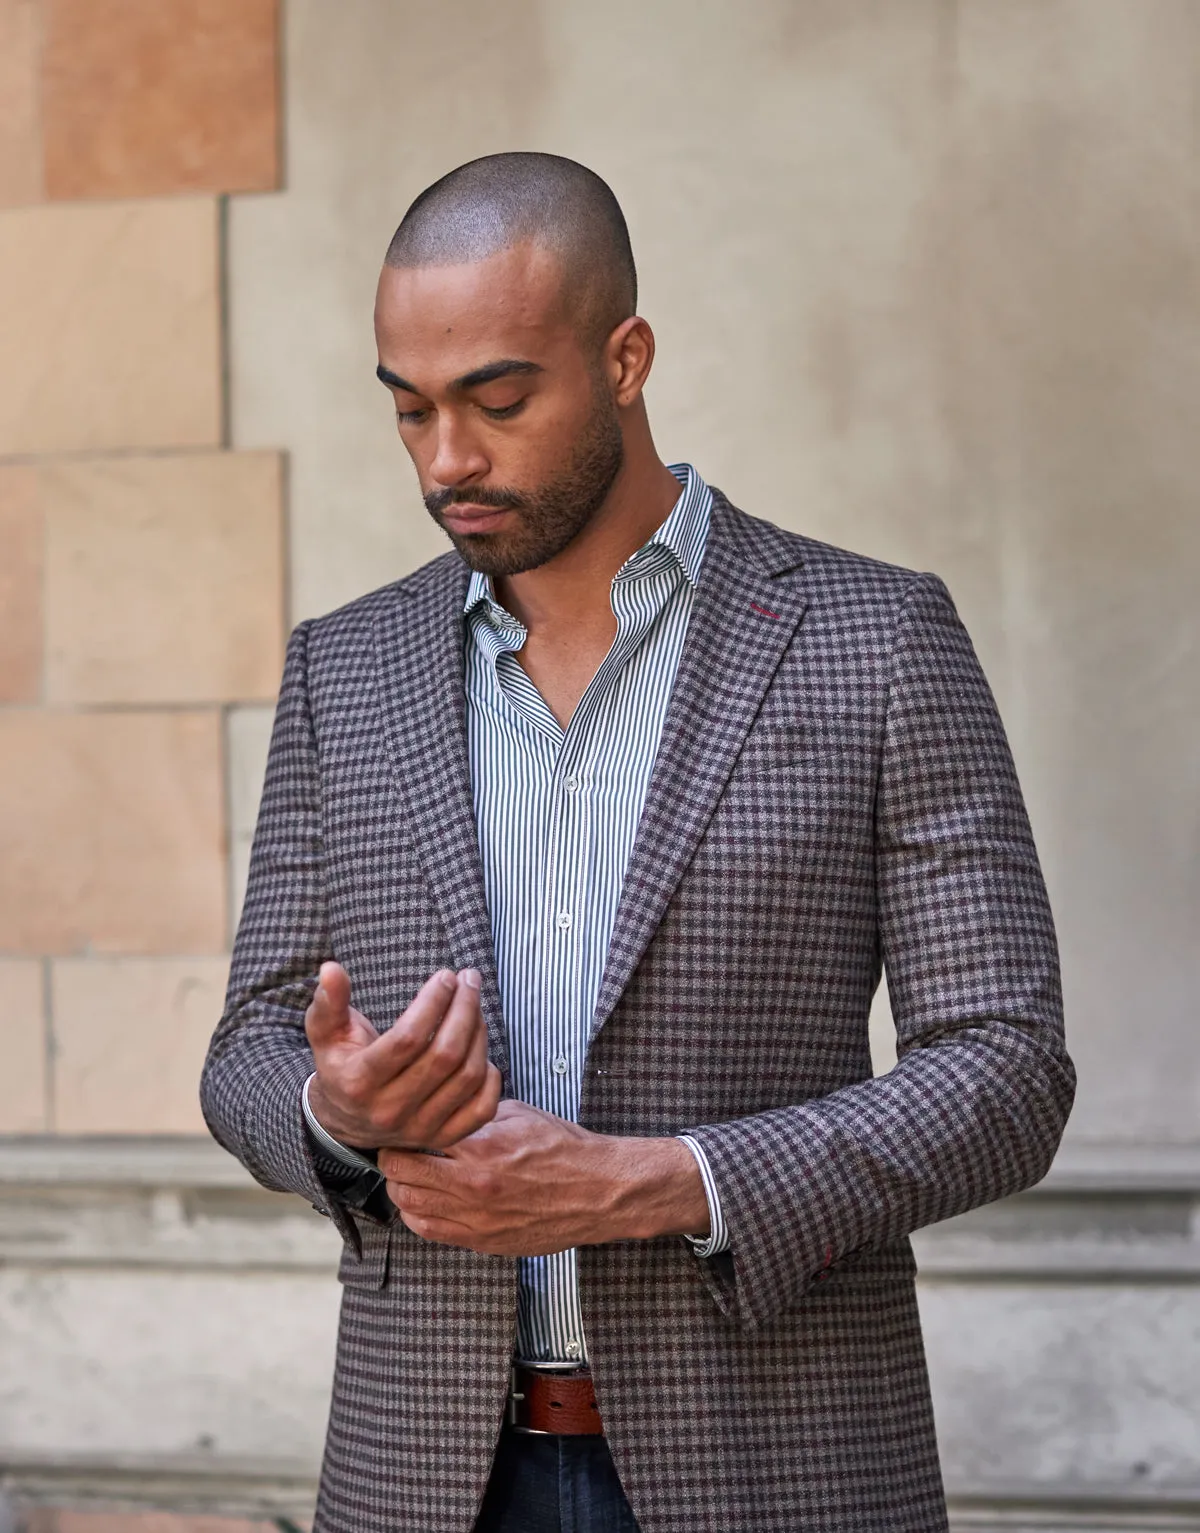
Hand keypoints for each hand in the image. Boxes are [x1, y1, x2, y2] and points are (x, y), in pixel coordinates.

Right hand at [304, 962, 501, 1149]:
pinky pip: (482, 1109)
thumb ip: (329, 1001)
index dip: (433, 1003)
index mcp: (359, 1082)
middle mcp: (390, 1110)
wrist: (344, 1121)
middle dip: (464, 1009)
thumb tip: (330, 969)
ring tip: (474, 1006)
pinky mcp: (441, 1138)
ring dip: (479, 1034)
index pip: (408, 1039)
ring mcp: (419, 1128)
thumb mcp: (326, 1032)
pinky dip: (491, 1078)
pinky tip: (481, 1050)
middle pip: (444, 1055)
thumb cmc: (341, 1063)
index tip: (446, 976)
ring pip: (467, 1077)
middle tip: (469, 979)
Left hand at [378, 1099, 709, 1255]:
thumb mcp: (517, 1113)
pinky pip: (431, 1232)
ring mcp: (476, 1220)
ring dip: (403, 1189)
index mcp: (480, 1149)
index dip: (400, 1134)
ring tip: (413, 1175)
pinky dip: (419, 1216)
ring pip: (409, 1209)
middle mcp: (472, 1188)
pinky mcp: (483, 1241)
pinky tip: (428, 1200)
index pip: (412, 1144)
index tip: (401, 1128)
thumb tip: (443, 1111)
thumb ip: (474, 1115)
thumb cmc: (564, 1149)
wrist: (599, 1190)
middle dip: (394, 1161)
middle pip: (401, 1178)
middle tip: (400, 1150)